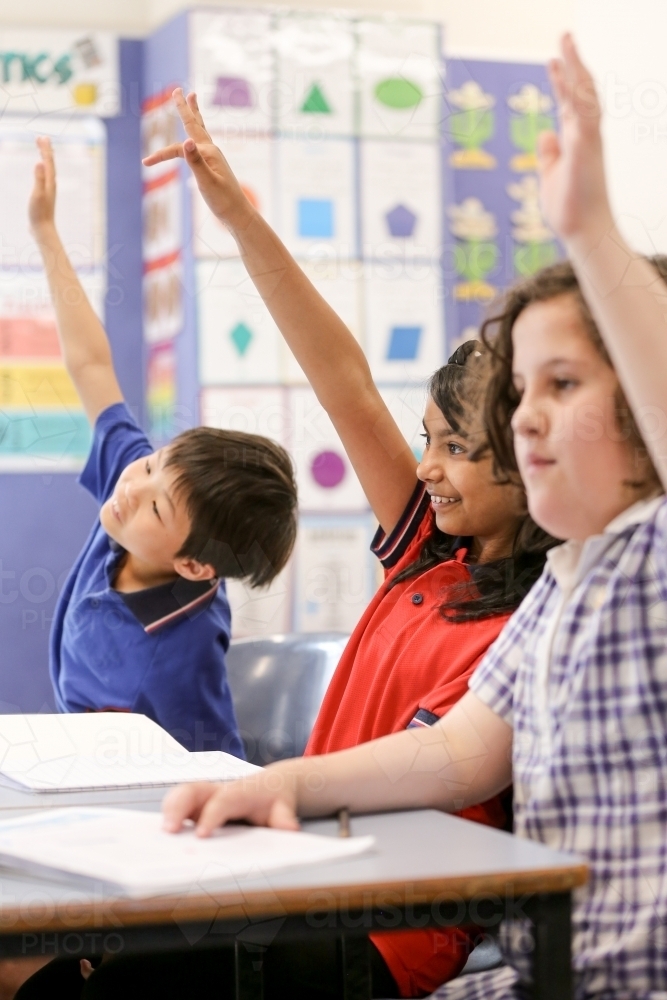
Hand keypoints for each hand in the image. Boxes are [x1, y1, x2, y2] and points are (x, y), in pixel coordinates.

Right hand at [29, 137, 56, 235]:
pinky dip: (43, 169)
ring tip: (42, 150)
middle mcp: (51, 184)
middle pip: (50, 164)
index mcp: (49, 182)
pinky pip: (44, 176)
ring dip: (45, 158)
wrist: (43, 229)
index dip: (45, 149)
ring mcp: (48, 190)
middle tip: (42, 138)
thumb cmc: (39, 213)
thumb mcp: (37, 194)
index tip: (41, 137)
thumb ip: (39, 178)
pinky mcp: (44, 194)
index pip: (48, 161)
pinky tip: (41, 171)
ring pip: (48, 170)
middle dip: (46, 150)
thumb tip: (40, 162)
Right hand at [142, 89, 255, 232]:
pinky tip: (195, 135)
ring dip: (194, 114)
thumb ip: (196, 162)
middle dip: (185, 108)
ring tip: (192, 98)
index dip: (161, 155)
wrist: (237, 214)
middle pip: (194, 124)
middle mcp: (212, 150)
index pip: (178, 148)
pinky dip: (196, 133)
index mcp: (208, 152)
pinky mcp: (214, 165)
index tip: (145, 163)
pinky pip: (202, 143)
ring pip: (200, 130)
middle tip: (179, 90)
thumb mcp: (207, 182)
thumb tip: (186, 141)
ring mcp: (214, 156)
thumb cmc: (223, 201)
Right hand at [162, 769, 299, 837]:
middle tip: (170, 829)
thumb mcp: (284, 807)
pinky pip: (179, 804)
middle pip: (193, 789)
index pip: (221, 801)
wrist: (274, 785)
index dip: (211, 816)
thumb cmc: (275, 798)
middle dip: (178, 806)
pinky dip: (169, 814)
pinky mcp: (199, 806)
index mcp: (239, 792)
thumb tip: (289, 828)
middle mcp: (218, 791)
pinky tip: (162, 833)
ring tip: (162, 832)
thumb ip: (284, 817)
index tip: (202, 834)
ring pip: (182, 794)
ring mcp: (207, 797)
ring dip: (169, 809)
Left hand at [538, 34, 613, 248]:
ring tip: (566, 47)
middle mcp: (585, 136)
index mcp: (575, 141)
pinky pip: (584, 121)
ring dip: (575, 73)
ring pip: (584, 99)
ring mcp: (587, 143)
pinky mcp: (585, 153)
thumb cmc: (571, 208)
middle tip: (565, 36)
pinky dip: (578, 102)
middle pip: (580, 92)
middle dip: (573, 64)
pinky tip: (570, 83)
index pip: (569, 102)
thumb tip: (545, 134)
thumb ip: (549, 154)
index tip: (553, 60)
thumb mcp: (550, 175)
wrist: (585, 232)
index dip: (563, 80)